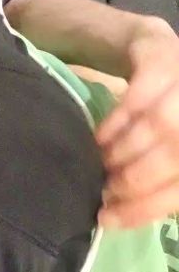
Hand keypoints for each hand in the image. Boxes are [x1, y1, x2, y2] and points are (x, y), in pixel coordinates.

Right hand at [95, 18, 178, 228]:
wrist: (150, 52)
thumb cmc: (158, 113)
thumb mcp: (162, 149)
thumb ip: (153, 178)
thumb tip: (114, 215)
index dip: (145, 208)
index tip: (107, 219)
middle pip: (175, 158)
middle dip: (135, 180)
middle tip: (104, 188)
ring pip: (161, 127)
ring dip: (125, 152)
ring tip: (100, 164)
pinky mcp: (163, 60)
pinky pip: (141, 96)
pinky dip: (118, 121)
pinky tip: (100, 137)